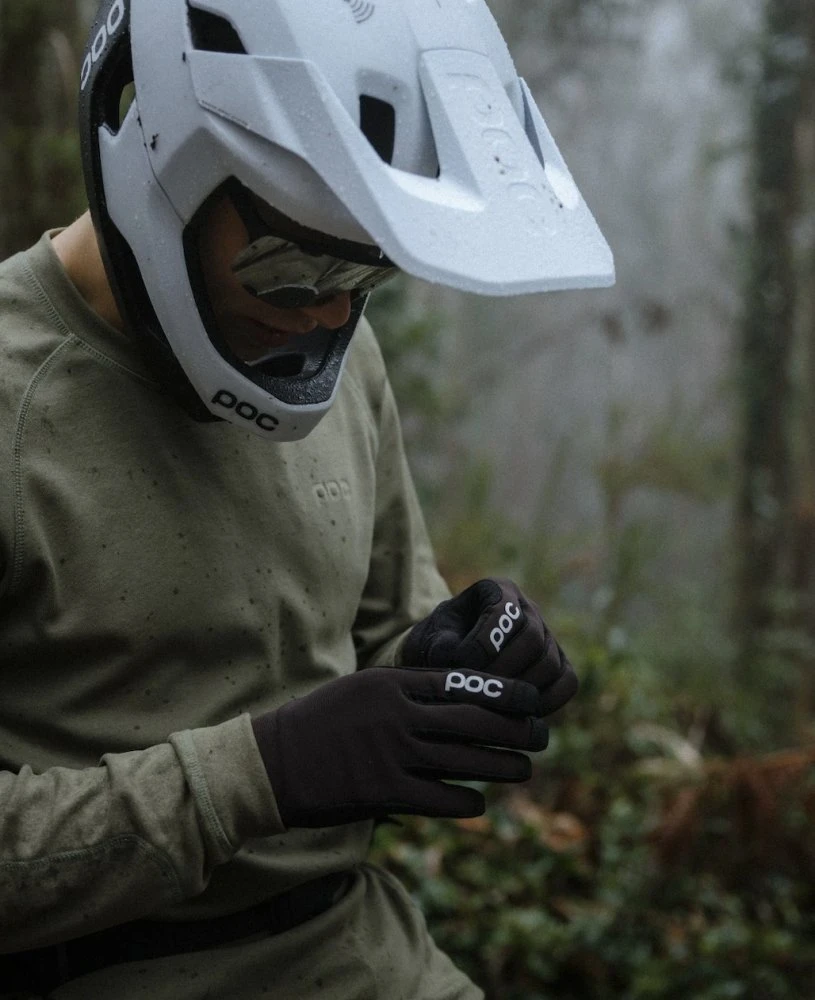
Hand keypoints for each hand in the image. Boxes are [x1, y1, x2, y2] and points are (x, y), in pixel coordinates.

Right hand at [251, 666, 548, 827]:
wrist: (273, 761)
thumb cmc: (320, 721)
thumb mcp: (363, 687)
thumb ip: (407, 688)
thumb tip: (456, 693)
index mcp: (392, 683)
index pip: (462, 683)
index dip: (503, 691)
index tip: (531, 698)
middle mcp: (397, 715)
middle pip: (473, 721)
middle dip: (515, 729)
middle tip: (542, 735)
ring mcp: (392, 755)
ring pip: (465, 761)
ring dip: (502, 766)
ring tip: (524, 769)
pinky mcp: (384, 792)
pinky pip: (440, 799)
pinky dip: (466, 802)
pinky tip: (480, 804)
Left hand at [401, 578, 576, 715]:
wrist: (448, 661)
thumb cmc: (437, 646)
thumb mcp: (429, 640)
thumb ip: (441, 648)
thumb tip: (462, 665)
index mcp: (497, 591)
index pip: (504, 612)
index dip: (485, 643)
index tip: (462, 667)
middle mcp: (528, 609)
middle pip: (532, 637)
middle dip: (504, 670)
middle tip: (480, 692)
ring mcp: (547, 637)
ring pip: (550, 662)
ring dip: (522, 689)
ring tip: (492, 707)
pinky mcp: (559, 665)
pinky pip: (567, 683)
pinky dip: (548, 702)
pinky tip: (518, 716)